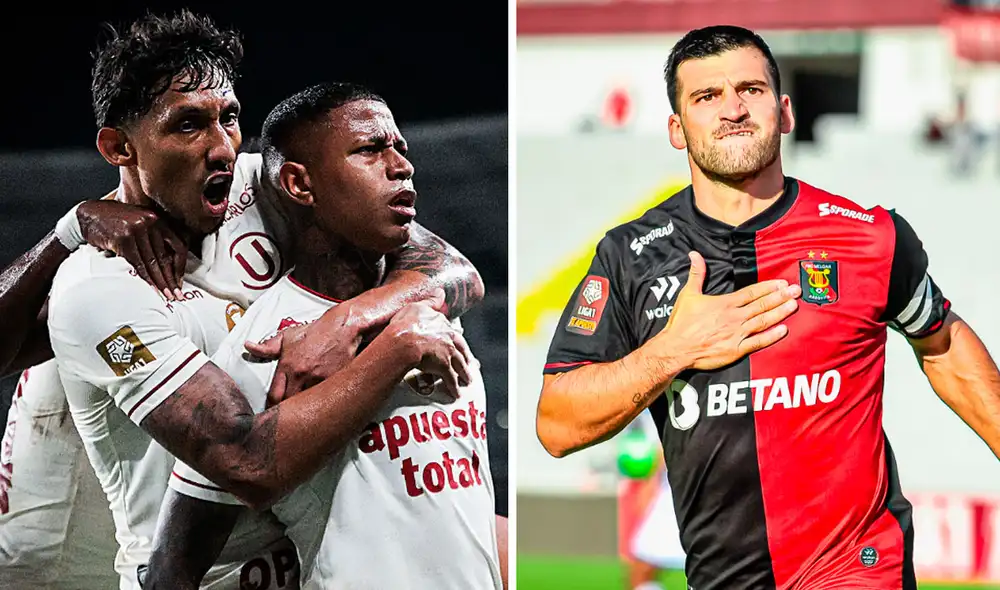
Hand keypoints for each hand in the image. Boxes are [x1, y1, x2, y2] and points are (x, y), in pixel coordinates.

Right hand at [77, 200, 187, 300]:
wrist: (88, 214)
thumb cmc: (115, 221)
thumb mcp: (140, 223)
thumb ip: (154, 237)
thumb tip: (169, 263)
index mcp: (158, 219)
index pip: (178, 245)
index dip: (180, 266)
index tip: (179, 281)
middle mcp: (150, 221)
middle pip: (165, 256)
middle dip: (170, 278)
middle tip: (176, 295)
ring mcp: (137, 229)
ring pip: (152, 261)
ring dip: (159, 281)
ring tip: (165, 294)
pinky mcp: (123, 238)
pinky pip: (136, 262)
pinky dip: (144, 277)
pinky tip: (149, 287)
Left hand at [245, 308, 362, 406]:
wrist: (343, 327)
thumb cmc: (316, 332)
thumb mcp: (288, 336)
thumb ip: (268, 346)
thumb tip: (249, 347)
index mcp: (287, 365)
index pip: (274, 395)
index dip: (271, 407)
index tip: (272, 409)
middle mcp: (301, 374)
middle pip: (289, 404)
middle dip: (287, 412)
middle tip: (286, 415)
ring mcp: (319, 379)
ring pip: (307, 405)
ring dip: (305, 409)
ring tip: (303, 412)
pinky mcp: (335, 382)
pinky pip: (324, 399)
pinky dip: (321, 403)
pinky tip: (320, 404)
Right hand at [386, 294, 473, 399]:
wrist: (404, 341)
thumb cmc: (406, 324)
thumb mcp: (417, 306)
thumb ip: (430, 301)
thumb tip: (440, 292)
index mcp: (442, 324)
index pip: (452, 332)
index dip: (457, 340)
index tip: (459, 345)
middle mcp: (448, 337)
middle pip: (461, 349)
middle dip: (466, 357)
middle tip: (470, 365)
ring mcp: (448, 353)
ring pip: (460, 365)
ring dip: (464, 373)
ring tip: (467, 380)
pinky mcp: (444, 367)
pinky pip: (451, 380)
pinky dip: (454, 387)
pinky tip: (456, 394)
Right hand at [656, 251, 800, 370]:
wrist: (677, 348)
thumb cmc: (681, 322)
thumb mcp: (688, 294)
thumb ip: (696, 274)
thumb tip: (694, 254)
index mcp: (725, 303)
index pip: (752, 293)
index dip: (768, 287)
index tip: (782, 283)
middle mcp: (734, 317)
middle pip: (762, 305)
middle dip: (781, 297)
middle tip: (797, 291)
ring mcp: (737, 334)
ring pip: (763, 321)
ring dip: (780, 312)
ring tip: (794, 305)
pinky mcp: (736, 350)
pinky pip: (758, 342)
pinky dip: (772, 336)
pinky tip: (784, 329)